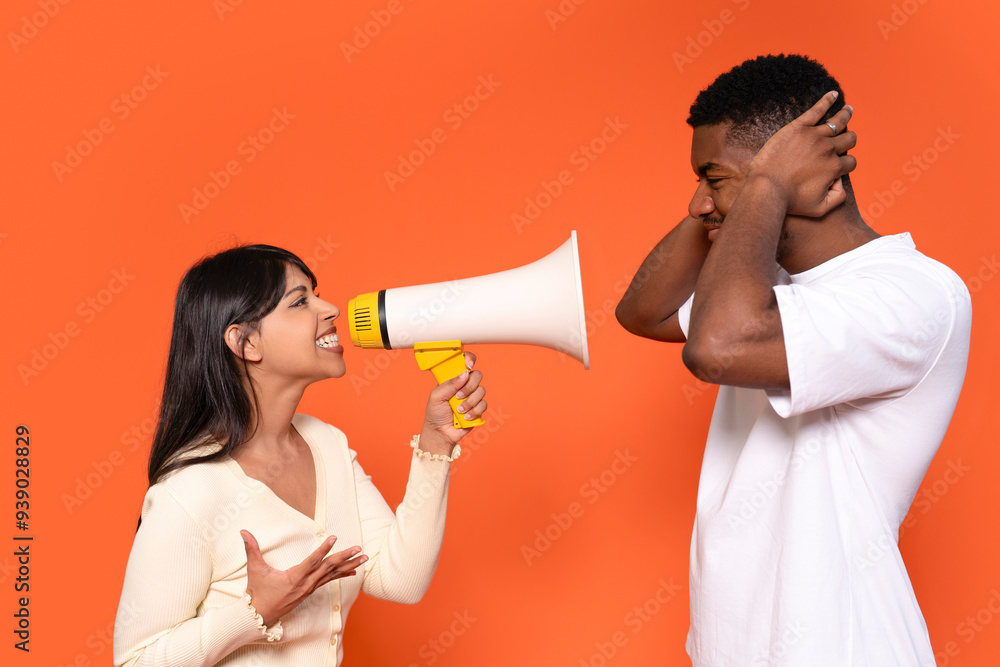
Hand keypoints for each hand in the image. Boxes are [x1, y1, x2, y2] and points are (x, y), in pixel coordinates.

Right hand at [241, 530, 366, 626]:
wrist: (259, 615)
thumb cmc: (257, 592)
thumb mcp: (255, 570)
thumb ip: (251, 549)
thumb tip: (243, 532)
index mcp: (294, 578)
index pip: (312, 561)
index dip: (323, 549)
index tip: (334, 538)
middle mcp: (305, 584)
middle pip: (329, 568)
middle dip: (345, 557)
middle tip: (359, 548)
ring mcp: (309, 588)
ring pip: (332, 575)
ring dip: (349, 565)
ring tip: (364, 557)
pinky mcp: (310, 591)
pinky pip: (329, 581)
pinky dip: (342, 575)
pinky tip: (354, 571)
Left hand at [420, 351, 486, 453]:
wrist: (440, 433)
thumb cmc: (435, 413)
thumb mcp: (436, 396)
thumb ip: (450, 384)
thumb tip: (465, 373)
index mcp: (454, 379)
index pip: (465, 363)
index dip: (469, 359)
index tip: (468, 365)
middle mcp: (465, 386)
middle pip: (477, 375)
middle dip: (469, 386)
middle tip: (458, 396)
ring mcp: (472, 397)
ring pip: (481, 391)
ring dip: (470, 402)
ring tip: (459, 411)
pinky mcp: (478, 409)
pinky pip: (484, 405)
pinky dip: (474, 411)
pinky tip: (465, 417)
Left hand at [746, 91, 856, 217]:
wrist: (766, 189)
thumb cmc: (789, 202)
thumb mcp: (820, 209)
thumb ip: (838, 197)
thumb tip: (841, 182)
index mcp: (834, 168)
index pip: (851, 162)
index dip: (846, 165)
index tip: (838, 167)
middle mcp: (827, 150)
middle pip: (849, 139)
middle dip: (850, 140)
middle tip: (847, 138)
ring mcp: (813, 136)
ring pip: (838, 122)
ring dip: (845, 115)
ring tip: (848, 109)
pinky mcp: (798, 127)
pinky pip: (817, 110)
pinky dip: (827, 100)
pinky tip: (833, 94)